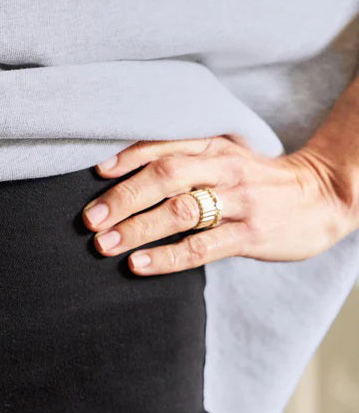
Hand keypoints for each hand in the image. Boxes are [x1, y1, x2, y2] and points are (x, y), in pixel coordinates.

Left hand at [81, 134, 358, 274]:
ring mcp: (239, 202)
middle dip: (122, 199)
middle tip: (89, 220)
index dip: (126, 159)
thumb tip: (119, 173)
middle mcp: (225, 169)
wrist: (323, 197)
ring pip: (179, 212)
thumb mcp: (226, 159)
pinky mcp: (249, 235)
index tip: (95, 175)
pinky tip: (138, 265)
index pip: (163, 147)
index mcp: (215, 147)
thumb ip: (183, 161)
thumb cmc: (258, 182)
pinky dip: (165, 257)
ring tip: (105, 245)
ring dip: (136, 229)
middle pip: (165, 177)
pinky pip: (200, 247)